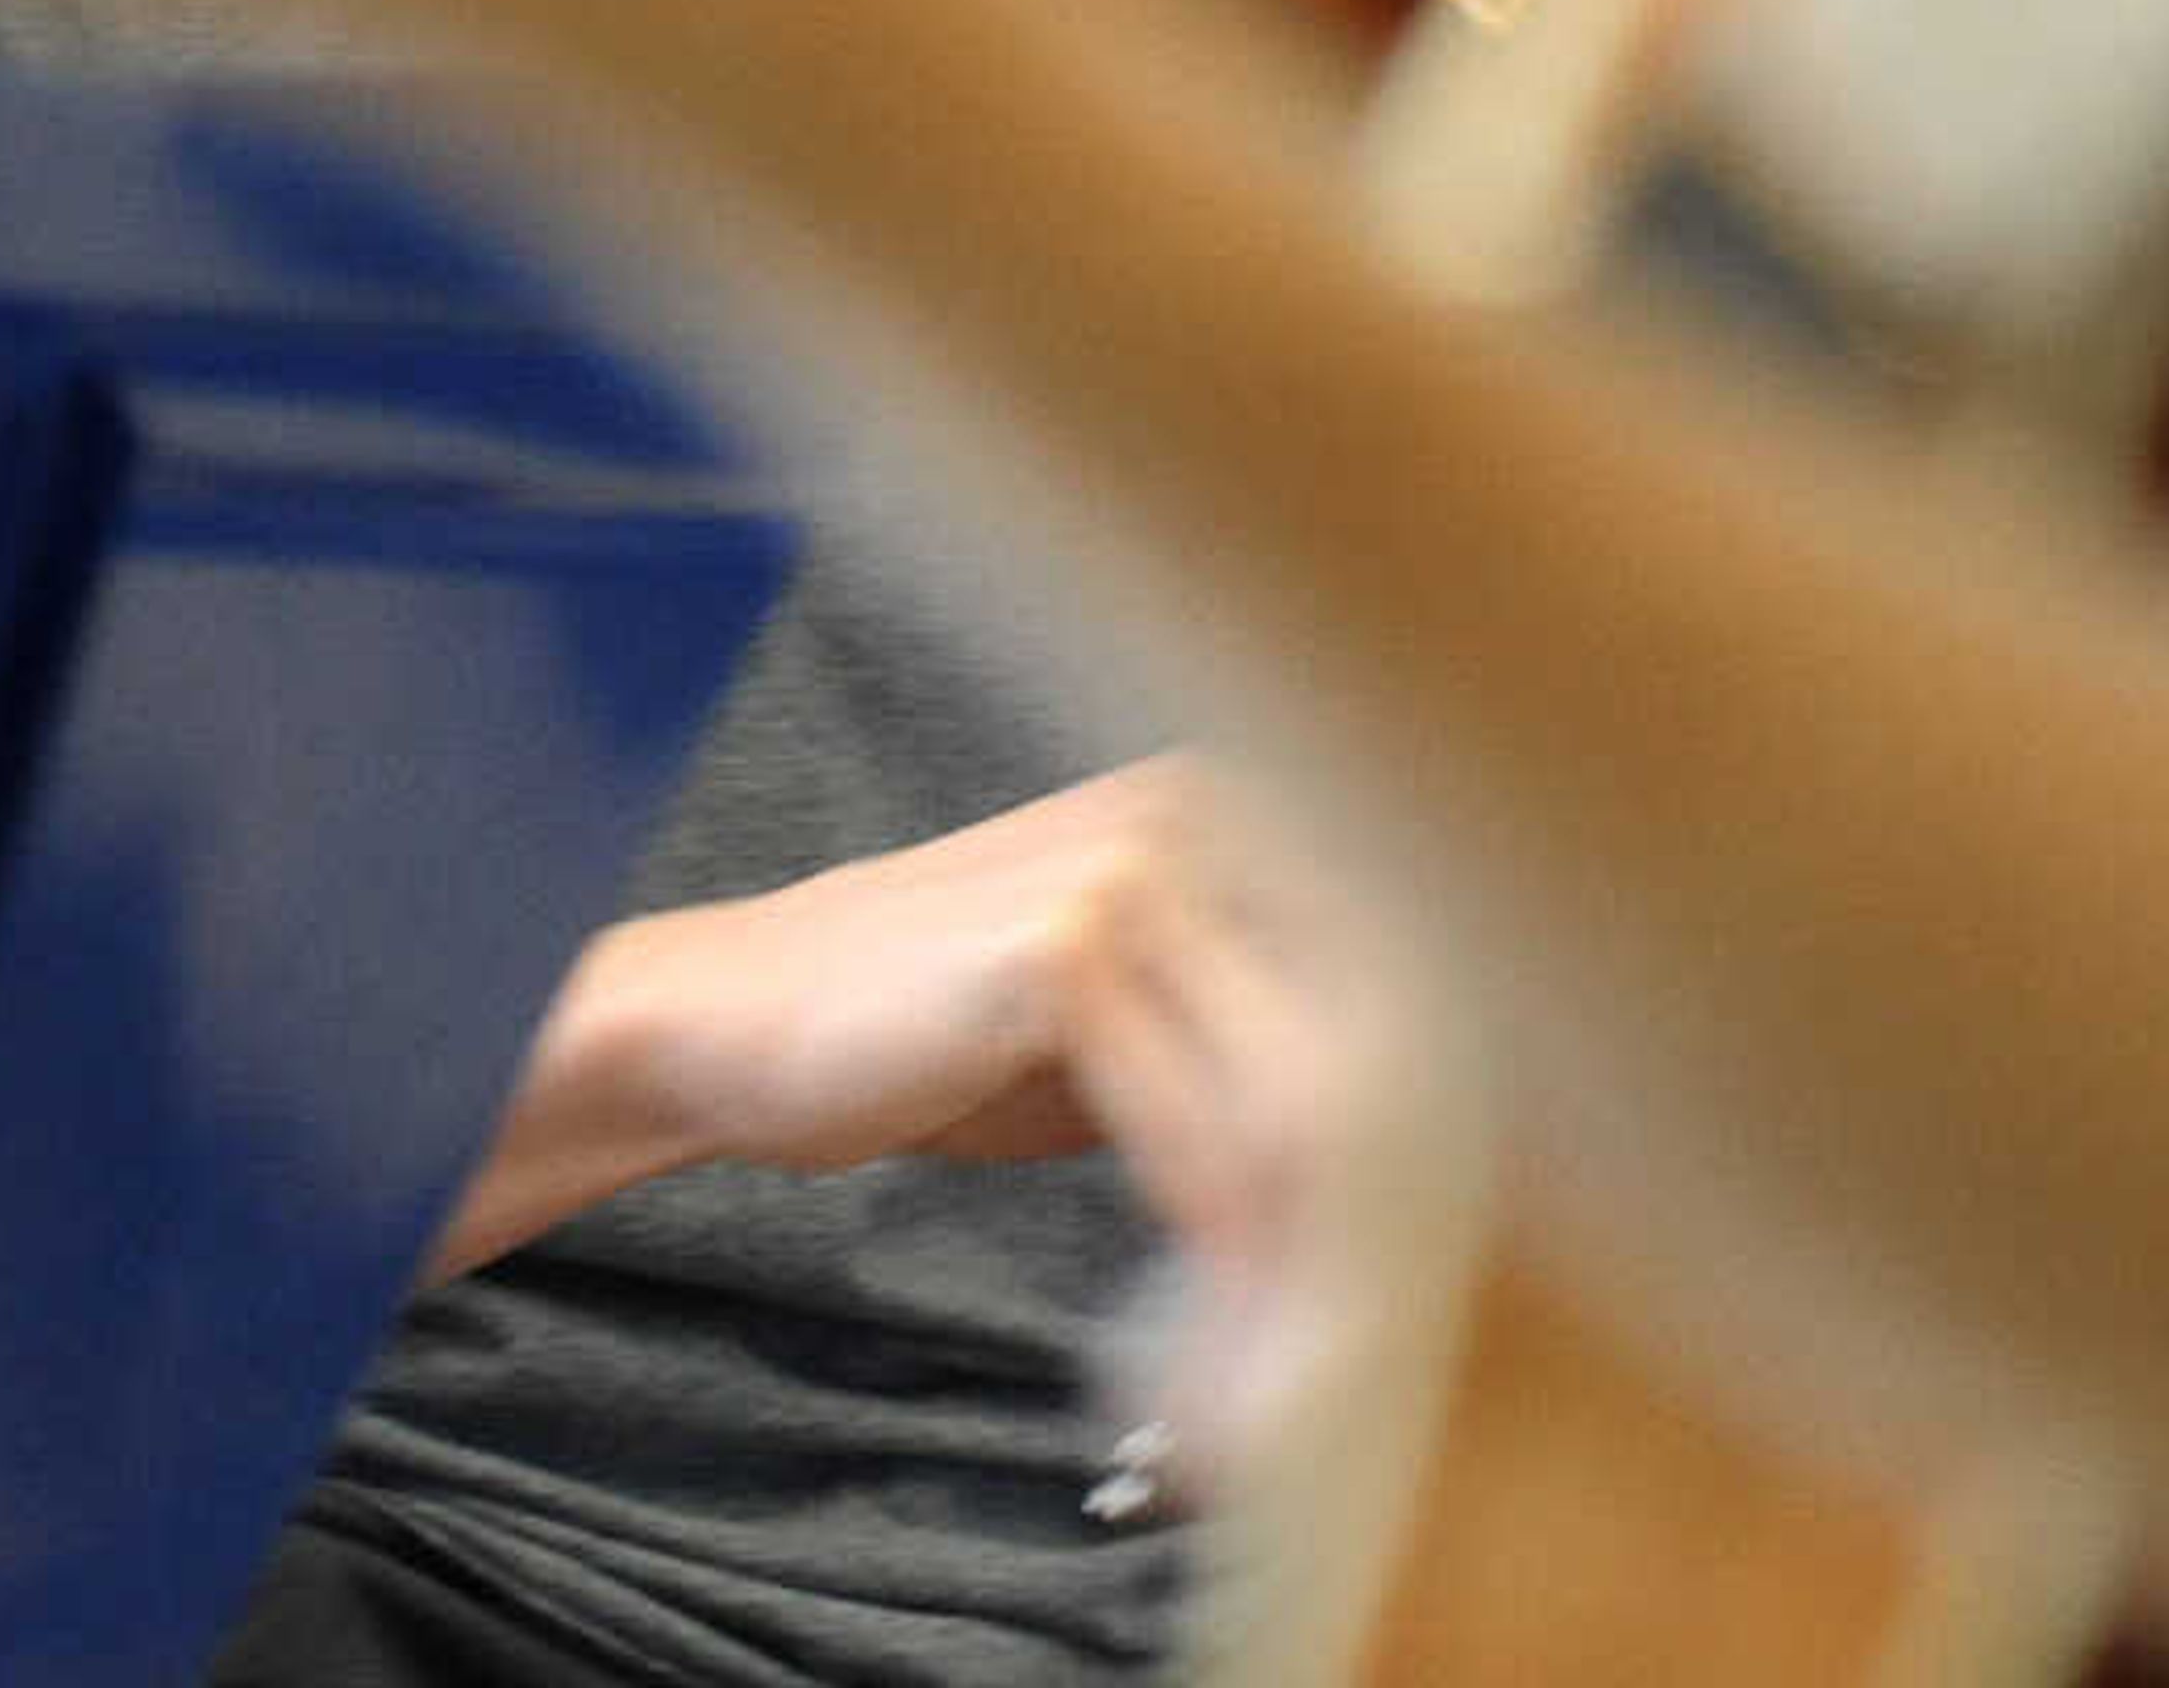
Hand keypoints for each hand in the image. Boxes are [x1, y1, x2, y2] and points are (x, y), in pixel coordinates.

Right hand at [428, 755, 1422, 1301]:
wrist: (749, 1018)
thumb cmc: (944, 1031)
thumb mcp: (1134, 1023)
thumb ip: (1248, 1042)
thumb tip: (1394, 1143)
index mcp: (1236, 807)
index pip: (1395, 976)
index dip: (1419, 1130)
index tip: (1414, 1258)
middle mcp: (1207, 812)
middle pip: (1364, 1038)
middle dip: (1377, 1206)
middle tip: (1373, 1336)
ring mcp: (1139, 867)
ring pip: (1292, 1100)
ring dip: (1309, 1252)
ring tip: (1305, 1361)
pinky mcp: (1071, 948)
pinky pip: (1198, 1139)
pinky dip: (1222, 1253)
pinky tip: (1224, 1329)